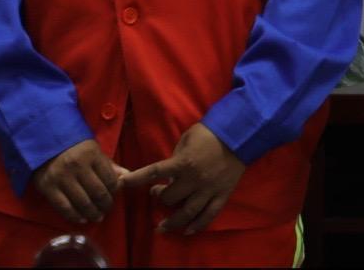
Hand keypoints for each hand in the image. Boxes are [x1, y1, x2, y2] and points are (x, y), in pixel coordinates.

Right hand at [31, 140, 123, 226]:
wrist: (44, 144)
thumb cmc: (74, 148)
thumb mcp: (94, 150)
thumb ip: (109, 165)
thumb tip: (127, 176)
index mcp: (92, 155)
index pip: (109, 179)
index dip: (114, 192)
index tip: (114, 197)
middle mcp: (77, 166)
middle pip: (97, 193)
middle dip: (105, 205)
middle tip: (106, 211)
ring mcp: (61, 178)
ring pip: (82, 202)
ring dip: (92, 213)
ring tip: (96, 217)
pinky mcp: (48, 188)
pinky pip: (64, 207)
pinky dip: (74, 216)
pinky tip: (82, 219)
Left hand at [126, 121, 245, 236]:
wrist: (241, 134)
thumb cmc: (210, 132)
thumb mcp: (187, 138)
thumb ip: (176, 156)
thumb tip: (168, 172)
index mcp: (183, 163)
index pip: (153, 173)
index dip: (136, 179)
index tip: (122, 184)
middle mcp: (194, 179)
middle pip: (169, 198)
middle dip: (160, 197)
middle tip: (158, 193)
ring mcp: (208, 189)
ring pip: (187, 213)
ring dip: (172, 222)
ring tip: (162, 228)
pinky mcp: (222, 194)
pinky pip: (208, 215)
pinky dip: (197, 225)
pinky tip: (187, 231)